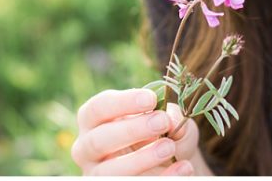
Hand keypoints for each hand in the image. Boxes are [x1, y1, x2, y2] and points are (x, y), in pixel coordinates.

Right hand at [72, 88, 200, 175]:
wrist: (170, 163)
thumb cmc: (160, 133)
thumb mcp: (168, 119)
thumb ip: (170, 115)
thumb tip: (171, 118)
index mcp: (94, 120)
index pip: (98, 108)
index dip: (122, 103)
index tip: (151, 99)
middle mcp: (87, 148)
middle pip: (98, 140)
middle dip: (131, 130)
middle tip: (162, 122)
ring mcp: (97, 174)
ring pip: (109, 172)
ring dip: (141, 159)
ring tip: (170, 148)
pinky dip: (162, 178)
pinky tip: (184, 168)